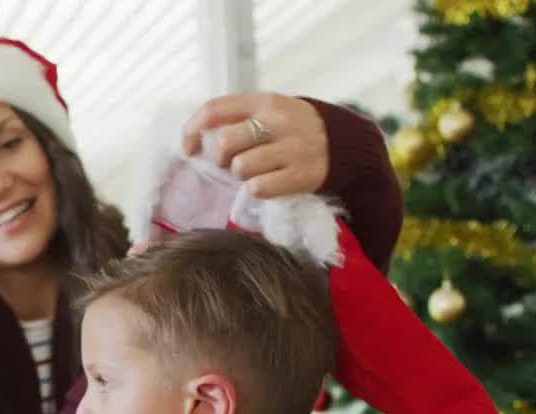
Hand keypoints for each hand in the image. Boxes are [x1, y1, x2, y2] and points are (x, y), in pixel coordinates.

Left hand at [181, 93, 328, 198]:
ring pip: (240, 168)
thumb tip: (197, 140)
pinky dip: (257, 189)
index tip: (189, 149)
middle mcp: (278, 121)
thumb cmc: (293, 129)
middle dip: (219, 159)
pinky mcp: (301, 176)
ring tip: (257, 171)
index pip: (214, 109)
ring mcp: (292, 149)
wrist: (345, 144)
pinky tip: (270, 182)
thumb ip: (238, 118)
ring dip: (241, 175)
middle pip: (224, 143)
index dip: (192, 131)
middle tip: (232, 163)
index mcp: (265, 101)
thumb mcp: (270, 111)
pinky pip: (258, 188)